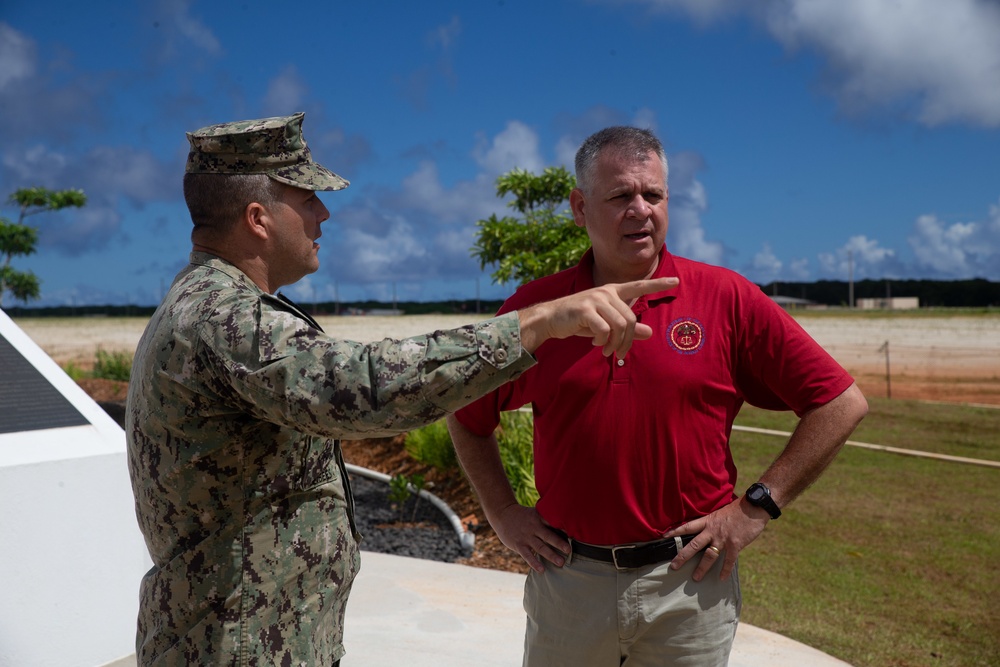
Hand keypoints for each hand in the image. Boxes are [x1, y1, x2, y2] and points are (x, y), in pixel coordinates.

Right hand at [488, 503, 570, 572]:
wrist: (502, 514)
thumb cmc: (523, 515)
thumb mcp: (535, 513)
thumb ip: (547, 520)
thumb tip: (565, 527)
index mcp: (539, 518)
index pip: (553, 523)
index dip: (563, 528)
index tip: (574, 534)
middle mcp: (533, 527)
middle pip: (548, 536)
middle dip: (559, 543)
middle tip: (569, 551)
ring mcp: (526, 537)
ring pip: (540, 547)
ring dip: (551, 555)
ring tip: (561, 563)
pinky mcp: (518, 545)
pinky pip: (527, 555)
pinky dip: (534, 563)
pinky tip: (542, 570)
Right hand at [518, 277, 678, 356]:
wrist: (551, 319)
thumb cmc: (579, 321)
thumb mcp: (605, 324)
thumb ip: (627, 328)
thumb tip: (649, 333)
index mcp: (612, 292)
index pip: (639, 286)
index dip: (658, 284)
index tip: (676, 281)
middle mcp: (606, 292)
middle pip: (629, 319)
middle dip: (626, 340)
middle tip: (617, 352)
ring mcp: (595, 299)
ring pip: (619, 325)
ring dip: (614, 343)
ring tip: (605, 350)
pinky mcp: (585, 309)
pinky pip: (604, 329)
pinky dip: (601, 341)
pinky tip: (595, 342)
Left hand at [662, 497, 770, 581]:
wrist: (754, 506)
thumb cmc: (739, 509)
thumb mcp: (721, 513)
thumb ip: (713, 523)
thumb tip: (708, 531)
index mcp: (708, 521)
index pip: (688, 527)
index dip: (675, 532)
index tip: (664, 537)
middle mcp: (712, 530)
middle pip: (694, 544)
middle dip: (683, 556)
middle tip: (673, 566)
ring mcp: (723, 538)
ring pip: (708, 555)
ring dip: (701, 568)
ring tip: (695, 578)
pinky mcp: (735, 544)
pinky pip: (728, 560)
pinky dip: (725, 570)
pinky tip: (721, 578)